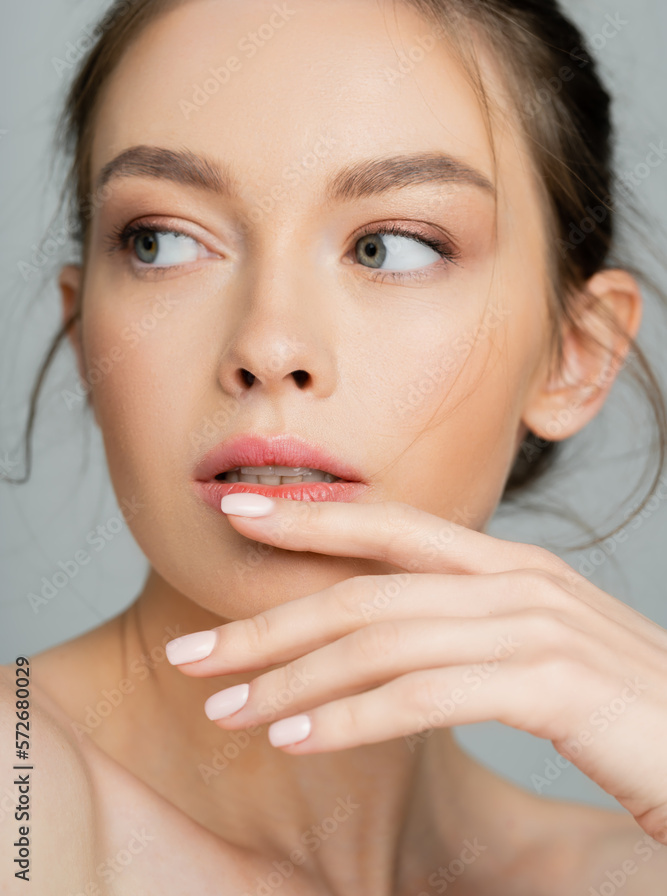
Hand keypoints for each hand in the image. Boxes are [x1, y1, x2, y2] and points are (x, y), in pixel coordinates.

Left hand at [166, 493, 666, 844]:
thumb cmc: (622, 708)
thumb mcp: (538, 650)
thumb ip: (469, 630)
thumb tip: (389, 641)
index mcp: (509, 566)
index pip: (389, 528)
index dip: (308, 519)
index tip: (234, 516)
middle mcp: (518, 581)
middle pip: (364, 588)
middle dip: (269, 619)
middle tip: (192, 652)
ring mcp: (536, 626)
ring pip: (381, 641)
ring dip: (292, 678)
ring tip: (226, 708)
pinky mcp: (552, 681)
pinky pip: (425, 694)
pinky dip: (352, 718)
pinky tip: (297, 741)